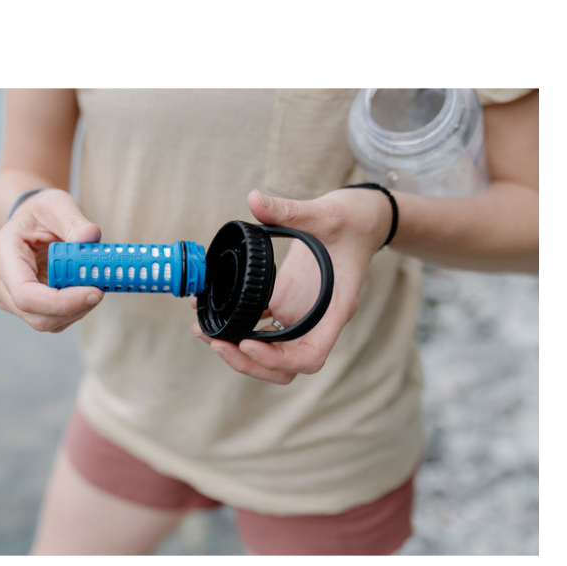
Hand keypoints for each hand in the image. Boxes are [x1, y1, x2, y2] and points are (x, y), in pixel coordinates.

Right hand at [0, 189, 103, 331]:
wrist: (29, 223)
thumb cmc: (40, 213)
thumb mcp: (57, 204)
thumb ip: (74, 220)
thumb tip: (91, 236)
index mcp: (1, 253)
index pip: (25, 294)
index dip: (61, 302)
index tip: (95, 292)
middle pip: (36, 315)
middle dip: (74, 307)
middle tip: (101, 289)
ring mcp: (5, 298)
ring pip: (45, 322)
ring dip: (76, 310)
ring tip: (91, 284)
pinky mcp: (20, 308)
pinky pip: (51, 321)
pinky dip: (72, 311)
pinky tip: (81, 291)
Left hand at [191, 188, 391, 383]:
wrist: (362, 219)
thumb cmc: (353, 220)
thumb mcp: (325, 212)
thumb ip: (290, 210)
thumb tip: (254, 200)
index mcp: (335, 309)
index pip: (311, 356)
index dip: (278, 359)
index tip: (248, 344)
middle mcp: (317, 320)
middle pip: (286, 365)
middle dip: (249, 363)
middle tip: (216, 342)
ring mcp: (300, 314)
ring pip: (271, 352)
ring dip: (238, 351)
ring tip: (204, 331)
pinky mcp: (286, 302)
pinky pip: (260, 327)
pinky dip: (236, 326)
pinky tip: (210, 312)